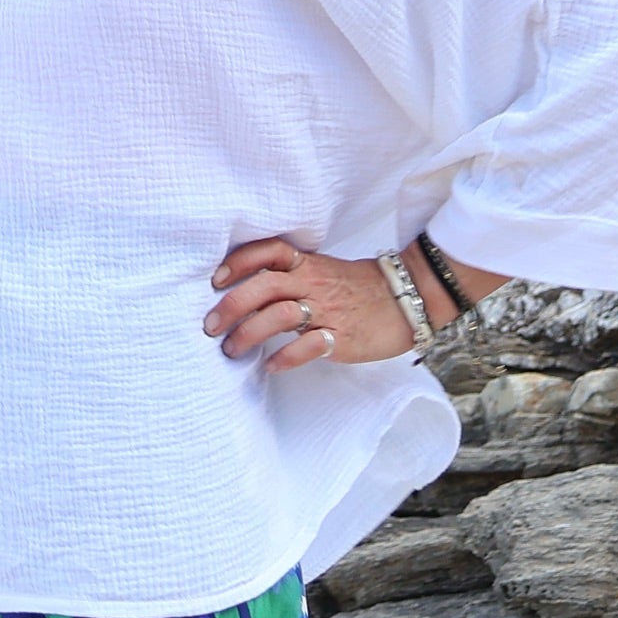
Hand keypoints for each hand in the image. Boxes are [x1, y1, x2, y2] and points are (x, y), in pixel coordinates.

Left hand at [202, 237, 415, 371]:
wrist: (407, 299)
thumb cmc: (357, 287)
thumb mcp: (322, 270)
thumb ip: (290, 276)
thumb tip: (247, 289)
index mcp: (308, 264)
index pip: (270, 251)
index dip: (240, 261)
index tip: (215, 278)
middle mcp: (313, 283)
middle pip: (265, 285)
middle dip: (232, 305)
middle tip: (210, 325)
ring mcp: (327, 310)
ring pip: (281, 315)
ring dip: (250, 333)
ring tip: (232, 350)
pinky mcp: (341, 337)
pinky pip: (309, 346)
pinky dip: (286, 357)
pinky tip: (270, 366)